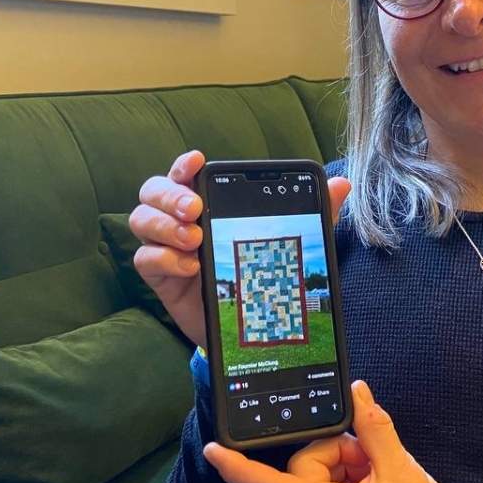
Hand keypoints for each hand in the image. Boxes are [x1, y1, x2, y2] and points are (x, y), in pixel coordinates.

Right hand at [131, 150, 350, 348]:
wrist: (250, 321)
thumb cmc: (263, 269)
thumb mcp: (292, 241)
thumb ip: (312, 212)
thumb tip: (341, 184)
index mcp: (207, 200)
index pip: (186, 173)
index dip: (185, 164)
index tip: (198, 161)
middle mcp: (179, 218)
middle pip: (153, 190)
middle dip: (170, 195)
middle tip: (195, 209)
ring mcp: (166, 246)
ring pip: (141, 220)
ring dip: (164, 224)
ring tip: (193, 239)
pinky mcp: (160, 277)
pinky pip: (145, 260)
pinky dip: (164, 259)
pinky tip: (192, 267)